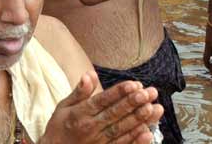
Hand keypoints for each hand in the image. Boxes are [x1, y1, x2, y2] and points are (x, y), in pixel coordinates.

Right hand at [40, 72, 163, 143]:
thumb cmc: (59, 128)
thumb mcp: (63, 107)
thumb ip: (79, 92)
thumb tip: (88, 74)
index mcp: (81, 113)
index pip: (103, 100)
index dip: (119, 92)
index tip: (134, 84)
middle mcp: (91, 127)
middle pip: (115, 114)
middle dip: (133, 103)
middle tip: (149, 93)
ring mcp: (98, 142)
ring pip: (121, 129)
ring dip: (138, 119)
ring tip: (153, 108)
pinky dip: (134, 140)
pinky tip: (147, 133)